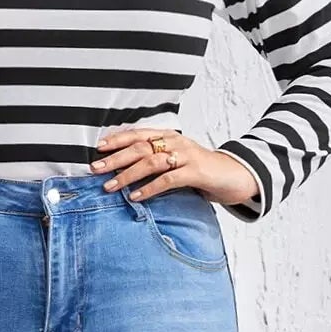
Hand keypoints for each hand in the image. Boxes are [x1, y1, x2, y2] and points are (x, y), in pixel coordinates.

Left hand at [90, 127, 260, 209]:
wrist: (234, 174)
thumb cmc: (200, 169)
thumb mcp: (175, 160)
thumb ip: (154, 161)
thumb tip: (123, 170)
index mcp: (168, 136)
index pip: (138, 134)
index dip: (117, 139)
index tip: (98, 148)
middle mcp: (175, 142)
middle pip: (140, 147)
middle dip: (115, 158)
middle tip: (96, 168)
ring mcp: (186, 156)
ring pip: (151, 162)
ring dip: (127, 175)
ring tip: (110, 186)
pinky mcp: (196, 172)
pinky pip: (168, 180)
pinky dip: (149, 188)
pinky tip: (135, 196)